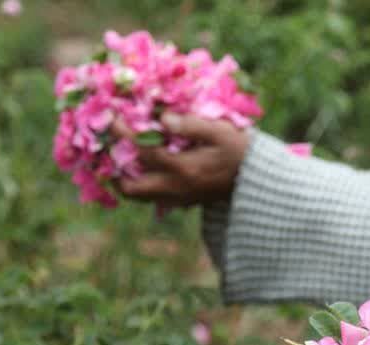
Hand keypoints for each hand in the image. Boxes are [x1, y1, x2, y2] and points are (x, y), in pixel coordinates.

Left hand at [113, 113, 249, 205]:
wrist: (258, 180)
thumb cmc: (240, 151)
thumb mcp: (221, 132)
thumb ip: (191, 124)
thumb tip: (162, 118)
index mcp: (183, 168)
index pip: (142, 152)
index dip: (122, 134)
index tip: (112, 117)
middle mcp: (176, 188)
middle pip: (131, 188)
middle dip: (114, 168)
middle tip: (111, 147)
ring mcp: (178, 198)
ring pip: (140, 197)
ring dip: (126, 179)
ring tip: (123, 157)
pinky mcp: (184, 201)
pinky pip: (153, 198)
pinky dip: (142, 184)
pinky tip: (143, 167)